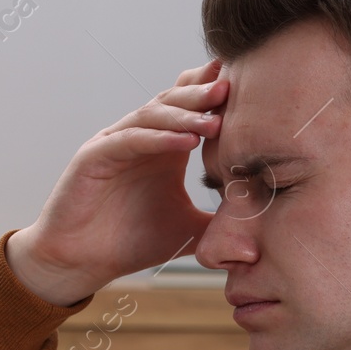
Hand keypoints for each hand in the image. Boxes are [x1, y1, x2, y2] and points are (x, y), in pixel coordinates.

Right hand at [8, 59, 228, 304]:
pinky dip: (157, 139)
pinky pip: (129, 141)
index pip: (190, 111)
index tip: (249, 87)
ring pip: (152, 116)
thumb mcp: (190, 230)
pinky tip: (185, 142)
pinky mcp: (93, 157)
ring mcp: (115, 144)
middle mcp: (141, 139)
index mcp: (164, 149)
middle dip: (202, 94)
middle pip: (173, 104)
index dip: (213, 97)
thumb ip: (221, 222)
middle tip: (232, 86)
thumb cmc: (132, 242)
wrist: (83, 263)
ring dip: (184, 115)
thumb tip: (268, 229)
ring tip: (214, 117)